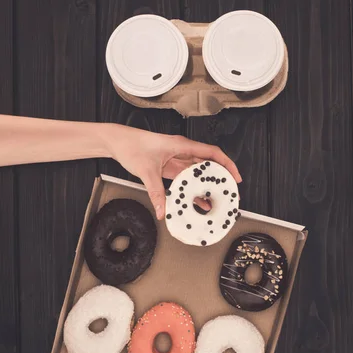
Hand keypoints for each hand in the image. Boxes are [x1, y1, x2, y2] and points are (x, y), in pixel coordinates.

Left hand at [100, 124, 241, 219]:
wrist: (118, 142)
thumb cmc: (132, 146)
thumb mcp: (146, 170)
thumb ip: (156, 192)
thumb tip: (163, 210)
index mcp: (182, 145)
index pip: (212, 153)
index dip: (227, 164)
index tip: (235, 177)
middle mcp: (182, 151)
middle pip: (209, 163)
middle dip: (221, 177)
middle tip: (229, 192)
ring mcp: (177, 159)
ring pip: (199, 172)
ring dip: (207, 185)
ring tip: (215, 200)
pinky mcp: (170, 167)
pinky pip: (187, 178)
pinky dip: (193, 188)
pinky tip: (197, 201)